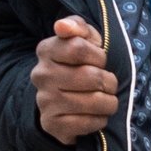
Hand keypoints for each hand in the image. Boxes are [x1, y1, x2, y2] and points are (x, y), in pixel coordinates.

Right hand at [32, 13, 119, 142]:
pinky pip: (88, 123)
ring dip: (109, 102)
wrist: (61, 103)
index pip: (79, 47)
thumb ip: (77, 27)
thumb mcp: (83, 40)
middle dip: (109, 81)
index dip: (99, 56)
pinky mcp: (52, 124)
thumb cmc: (79, 65)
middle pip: (91, 76)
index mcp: (46, 50)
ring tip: (107, 100)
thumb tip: (62, 26)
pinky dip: (100, 120)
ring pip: (93, 101)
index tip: (100, 61)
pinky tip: (96, 115)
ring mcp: (45, 101)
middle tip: (108, 84)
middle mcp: (41, 75)